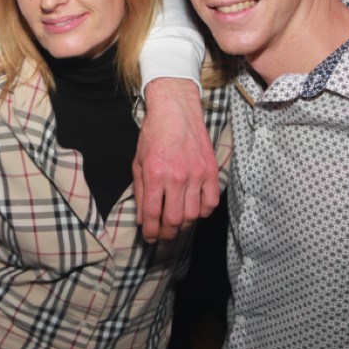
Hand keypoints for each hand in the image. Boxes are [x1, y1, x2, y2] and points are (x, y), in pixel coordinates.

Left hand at [133, 77, 218, 241]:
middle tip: (163, 236)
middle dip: (166, 234)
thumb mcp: (138, 162)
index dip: (150, 231)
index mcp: (154, 174)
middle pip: (174, 220)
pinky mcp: (210, 171)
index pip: (152, 214)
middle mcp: (176, 176)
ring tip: (176, 226)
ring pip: (193, 215)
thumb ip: (140, 192)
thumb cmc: (154, 136)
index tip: (149, 237)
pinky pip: (211, 203)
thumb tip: (143, 219)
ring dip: (183, 226)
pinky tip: (194, 211)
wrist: (176, 111)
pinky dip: (203, 213)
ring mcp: (196, 174)